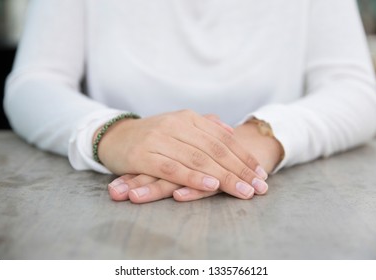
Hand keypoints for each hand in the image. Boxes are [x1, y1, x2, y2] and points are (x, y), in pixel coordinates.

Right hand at [97, 110, 267, 198]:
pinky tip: (211, 185)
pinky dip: (193, 176)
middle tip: (260, 186)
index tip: (261, 172)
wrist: (115, 135)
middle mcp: (176, 125)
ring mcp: (159, 138)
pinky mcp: (144, 155)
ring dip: (224, 176)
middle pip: (215, 149)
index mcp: (188, 118)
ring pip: (198, 158)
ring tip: (244, 190)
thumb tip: (230, 130)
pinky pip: (172, 167)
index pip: (223, 138)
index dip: (244, 156)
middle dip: (241, 169)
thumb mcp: (179, 124)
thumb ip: (205, 125)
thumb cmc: (152, 134)